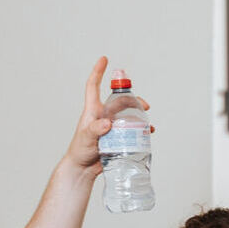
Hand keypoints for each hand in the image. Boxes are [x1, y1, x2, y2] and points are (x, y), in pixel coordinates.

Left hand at [65, 57, 145, 176]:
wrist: (83, 167)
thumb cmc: (80, 150)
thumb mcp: (86, 138)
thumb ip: (95, 129)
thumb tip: (107, 122)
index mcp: (93, 111)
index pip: (94, 86)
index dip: (98, 72)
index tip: (104, 59)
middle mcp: (103, 115)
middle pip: (119, 101)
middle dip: (133, 99)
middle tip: (145, 105)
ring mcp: (111, 126)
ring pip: (128, 114)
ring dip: (139, 115)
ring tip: (147, 123)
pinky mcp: (117, 137)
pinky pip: (131, 129)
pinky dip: (141, 130)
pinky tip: (148, 133)